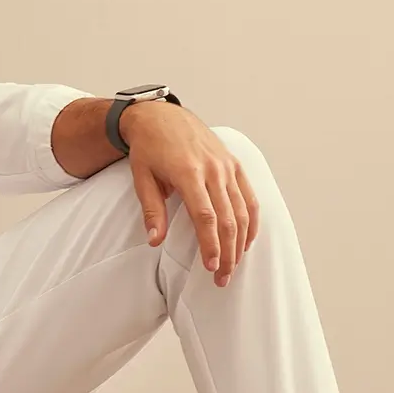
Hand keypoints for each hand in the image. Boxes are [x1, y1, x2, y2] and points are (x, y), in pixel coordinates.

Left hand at [123, 103, 259, 286]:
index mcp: (188, 172)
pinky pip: (249, 196)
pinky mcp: (234, 163)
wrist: (161, 115)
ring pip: (242, 210)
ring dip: (240, 241)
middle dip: (227, 252)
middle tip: (222, 277)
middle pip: (228, 218)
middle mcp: (213, 169)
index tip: (210, 267)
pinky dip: (251, 220)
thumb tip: (155, 240)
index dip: (210, 244)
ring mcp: (226, 165)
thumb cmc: (149, 147)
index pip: (205, 216)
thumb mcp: (142, 177)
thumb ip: (151, 210)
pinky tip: (246, 240)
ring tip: (234, 265)